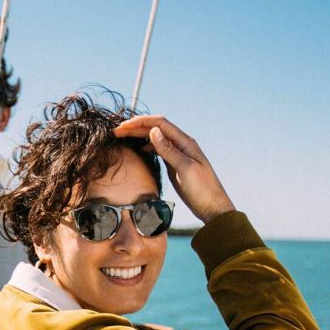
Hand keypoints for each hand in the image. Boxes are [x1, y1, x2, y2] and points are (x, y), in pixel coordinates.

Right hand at [114, 116, 234, 222]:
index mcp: (185, 142)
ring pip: (156, 137)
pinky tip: (140, 150)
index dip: (140, 122)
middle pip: (156, 128)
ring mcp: (178, 153)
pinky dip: (147, 146)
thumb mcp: (185, 170)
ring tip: (123, 138)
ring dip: (139, 135)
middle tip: (116, 132)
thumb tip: (153, 131)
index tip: (123, 126)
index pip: (160, 123)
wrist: (212, 207)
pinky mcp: (175, 163)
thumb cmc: (202, 190)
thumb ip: (169, 151)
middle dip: (136, 127)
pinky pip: (159, 148)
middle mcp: (182, 144)